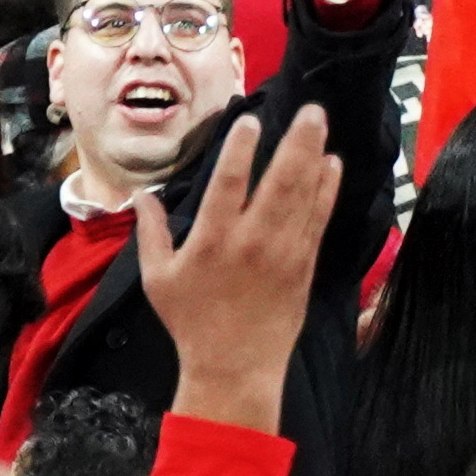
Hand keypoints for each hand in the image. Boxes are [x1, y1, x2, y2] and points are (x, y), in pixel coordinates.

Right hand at [137, 107, 340, 432]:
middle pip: (280, 182)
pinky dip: (327, 190)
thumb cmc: (192, 321)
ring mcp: (284, 252)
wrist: (235, 366)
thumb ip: (150, 233)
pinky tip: (332, 166)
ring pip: (304, 196)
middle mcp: (253, 241)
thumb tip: (142, 196)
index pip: (228, 183)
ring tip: (320, 123)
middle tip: (309, 110)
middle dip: (296, 142)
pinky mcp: (304, 265)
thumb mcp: (157, 278)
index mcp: (213, 240)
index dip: (239, 149)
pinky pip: (318, 219)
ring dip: (315, 156)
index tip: (250, 120)